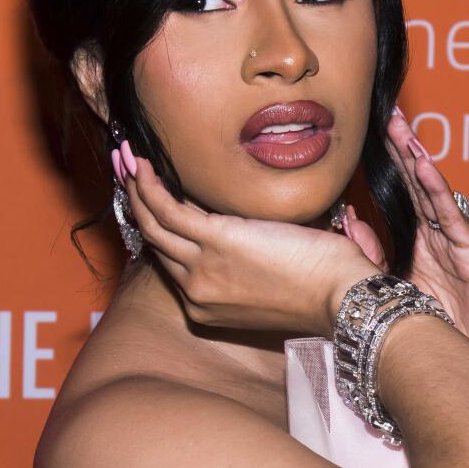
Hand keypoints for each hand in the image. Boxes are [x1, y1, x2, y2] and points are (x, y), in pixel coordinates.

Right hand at [120, 150, 381, 336]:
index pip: (177, 259)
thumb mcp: (272, 278)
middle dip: (138, 203)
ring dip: (136, 189)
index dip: (166, 224)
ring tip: (127, 160)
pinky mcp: (215, 241)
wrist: (341, 295)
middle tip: (127, 171)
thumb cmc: (321, 285)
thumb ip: (249, 259)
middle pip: (156, 242)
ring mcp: (201, 269)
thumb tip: (245, 224)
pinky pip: (168, 210)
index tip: (159, 196)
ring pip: (153, 224)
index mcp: (210, 307)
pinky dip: (150, 185)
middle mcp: (197, 293)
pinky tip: (143, 165)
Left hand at [341, 107, 468, 344]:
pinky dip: (437, 190)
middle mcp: (439, 239)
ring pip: (433, 194)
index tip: (366, 134)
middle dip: (401, 150)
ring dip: (417, 159)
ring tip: (400, 129)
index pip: (400, 195)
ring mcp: (459, 245)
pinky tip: (423, 166)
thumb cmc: (436, 339)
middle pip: (416, 185)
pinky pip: (453, 218)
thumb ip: (370, 256)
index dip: (386, 165)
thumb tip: (347, 218)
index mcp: (419, 246)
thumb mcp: (391, 291)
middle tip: (385, 114)